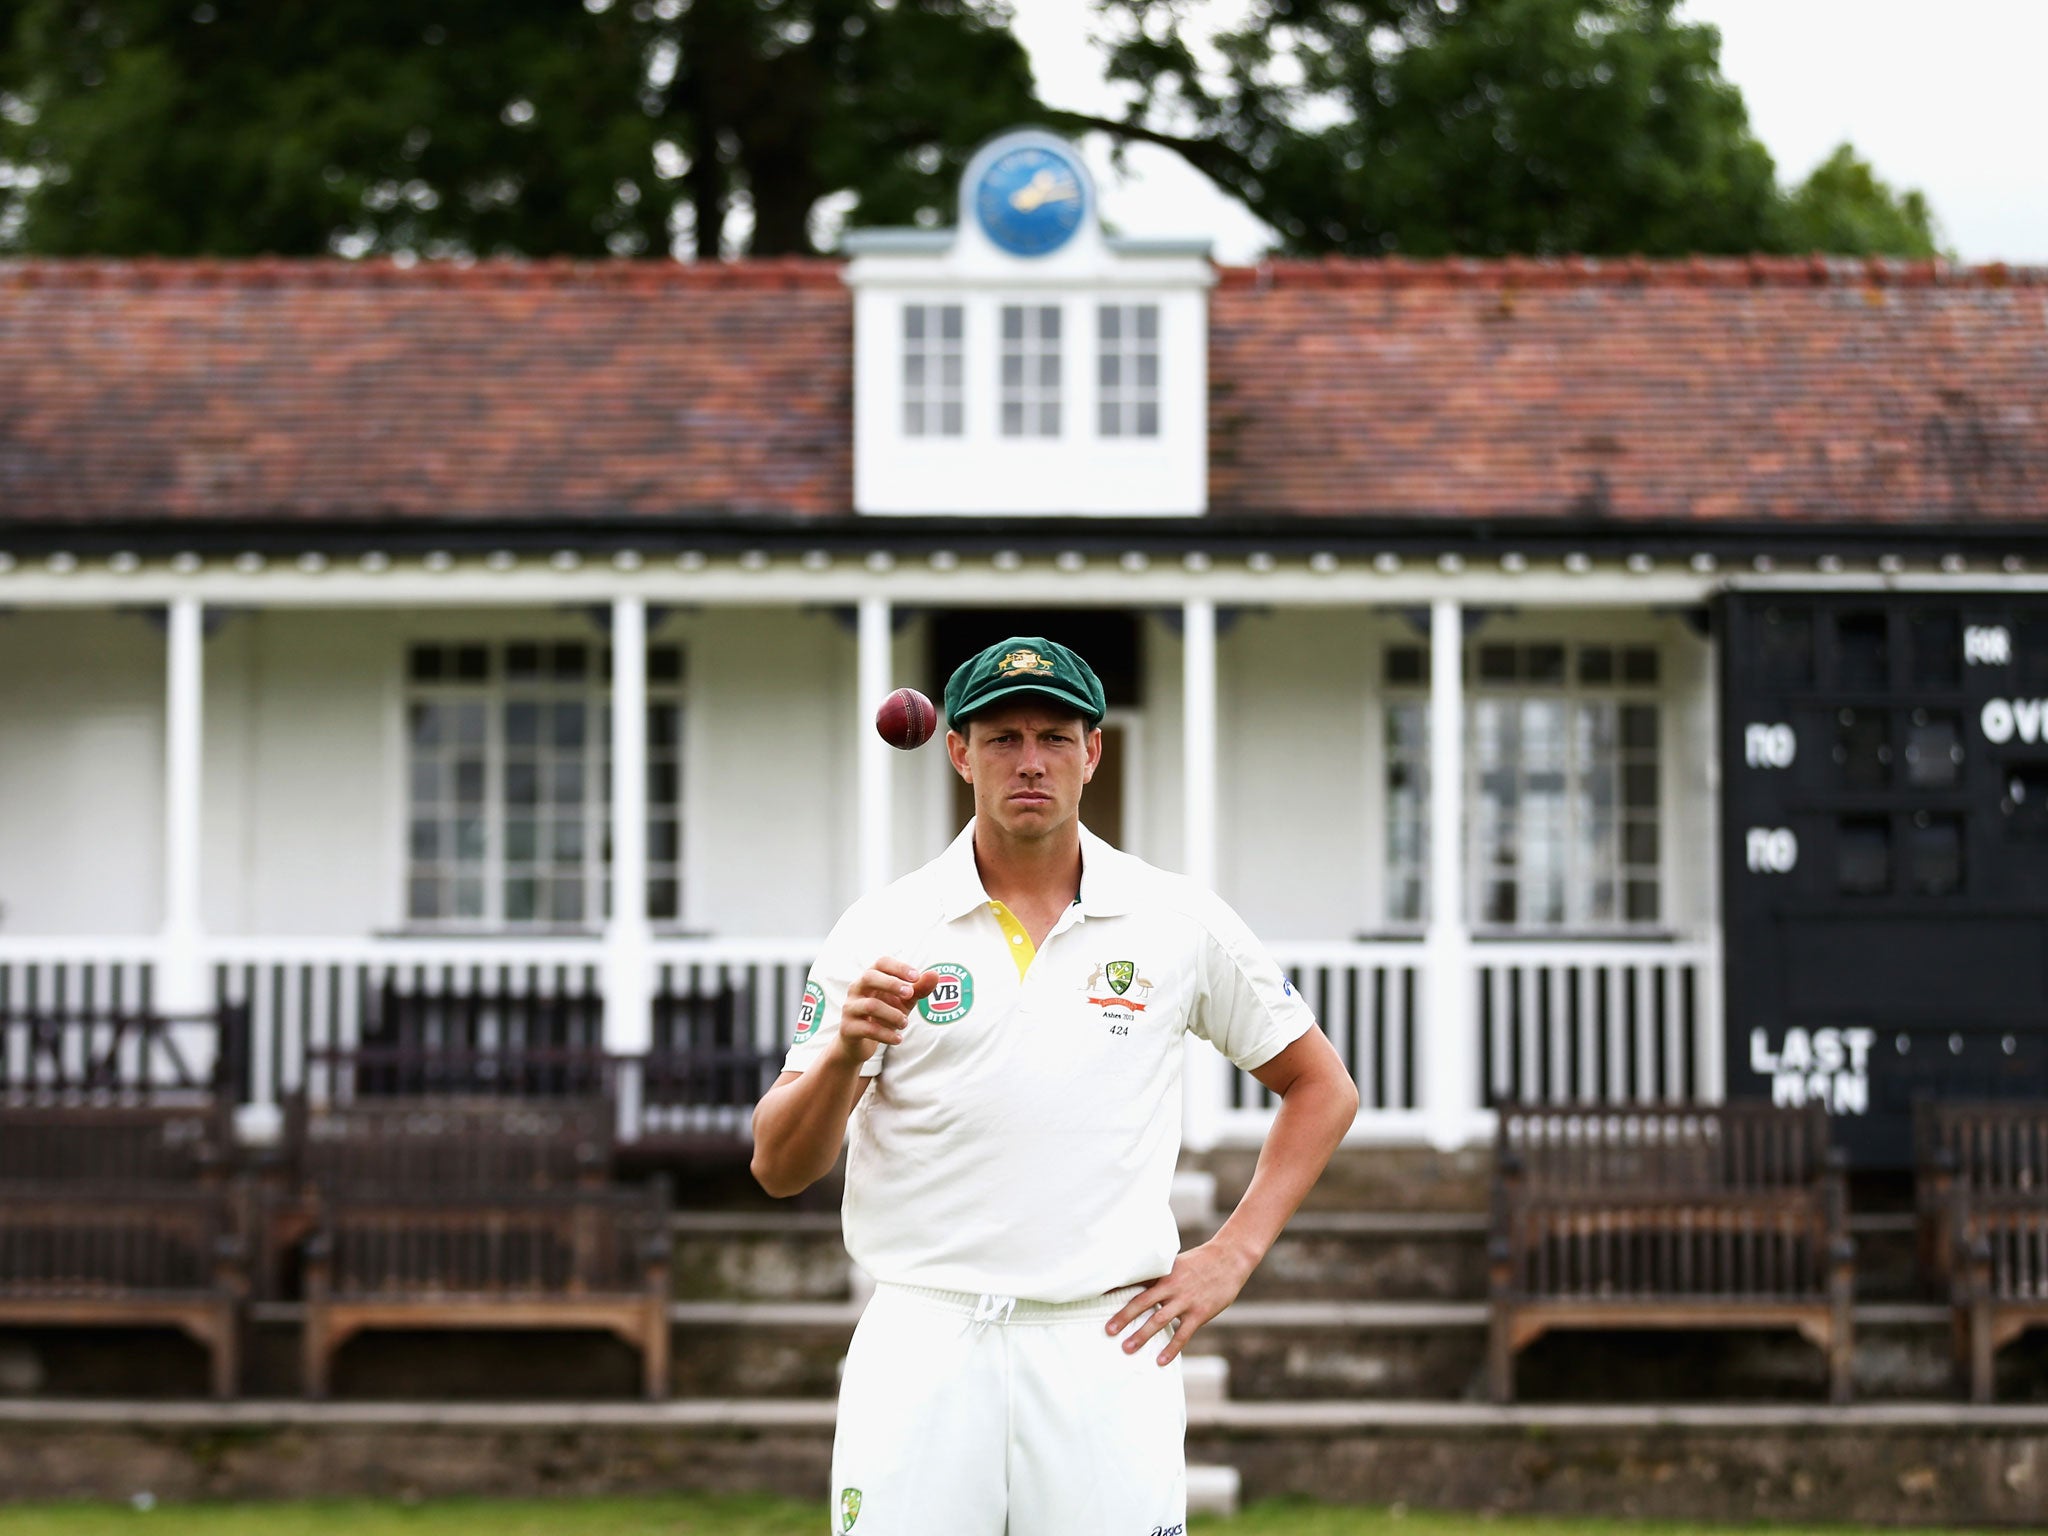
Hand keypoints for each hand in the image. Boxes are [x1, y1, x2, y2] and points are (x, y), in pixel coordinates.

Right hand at [832, 957, 937, 1064]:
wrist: (860, 1043)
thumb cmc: (884, 1015)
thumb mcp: (904, 1002)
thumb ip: (919, 989)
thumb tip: (935, 975)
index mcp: (870, 978)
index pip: (881, 962)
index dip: (898, 967)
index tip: (916, 976)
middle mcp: (856, 989)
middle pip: (869, 977)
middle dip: (892, 984)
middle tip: (910, 994)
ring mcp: (850, 1008)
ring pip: (870, 1005)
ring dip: (893, 1014)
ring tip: (905, 1023)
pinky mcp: (848, 1028)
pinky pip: (868, 1029)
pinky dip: (886, 1034)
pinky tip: (898, 1039)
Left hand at [1106, 1238, 1256, 1365]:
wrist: (1229, 1259)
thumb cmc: (1200, 1262)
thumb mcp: (1177, 1263)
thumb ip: (1160, 1276)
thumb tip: (1141, 1286)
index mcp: (1163, 1273)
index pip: (1135, 1282)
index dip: (1117, 1290)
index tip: (1098, 1299)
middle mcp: (1170, 1286)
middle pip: (1142, 1303)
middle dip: (1124, 1318)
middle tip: (1108, 1331)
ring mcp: (1185, 1300)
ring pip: (1159, 1320)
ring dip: (1142, 1335)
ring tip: (1127, 1348)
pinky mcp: (1199, 1313)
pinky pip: (1182, 1334)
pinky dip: (1171, 1348)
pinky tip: (1160, 1361)